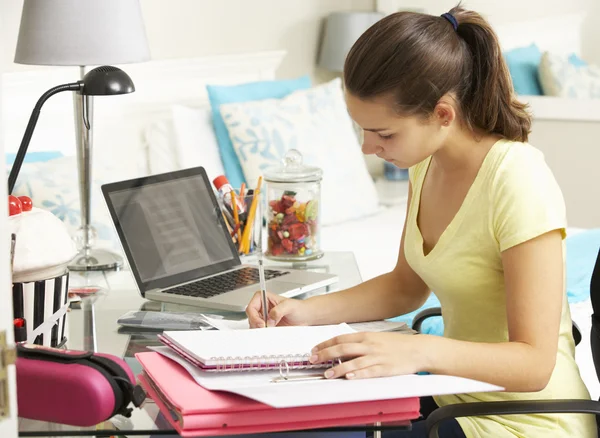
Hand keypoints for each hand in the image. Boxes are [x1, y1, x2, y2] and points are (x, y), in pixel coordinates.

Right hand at [246, 291, 311, 327]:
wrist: (306, 317)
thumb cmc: (299, 308)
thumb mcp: (290, 306)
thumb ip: (279, 310)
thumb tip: (270, 317)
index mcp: (265, 298)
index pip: (251, 306)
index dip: (254, 316)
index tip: (262, 323)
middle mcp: (263, 308)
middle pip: (251, 317)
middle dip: (256, 324)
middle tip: (265, 328)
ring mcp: (264, 318)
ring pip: (254, 325)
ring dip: (260, 330)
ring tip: (270, 329)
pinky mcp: (268, 326)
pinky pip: (261, 331)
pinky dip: (263, 334)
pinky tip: (270, 333)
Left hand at [309, 332, 425, 378]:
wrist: (418, 349)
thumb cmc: (398, 344)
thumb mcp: (377, 337)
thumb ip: (361, 342)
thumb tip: (343, 346)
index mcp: (366, 336)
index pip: (340, 339)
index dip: (326, 344)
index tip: (315, 349)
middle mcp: (369, 345)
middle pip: (343, 349)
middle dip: (325, 354)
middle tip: (313, 359)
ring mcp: (377, 357)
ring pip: (353, 362)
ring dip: (338, 368)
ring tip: (327, 374)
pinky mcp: (384, 368)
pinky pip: (368, 371)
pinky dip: (357, 374)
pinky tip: (348, 377)